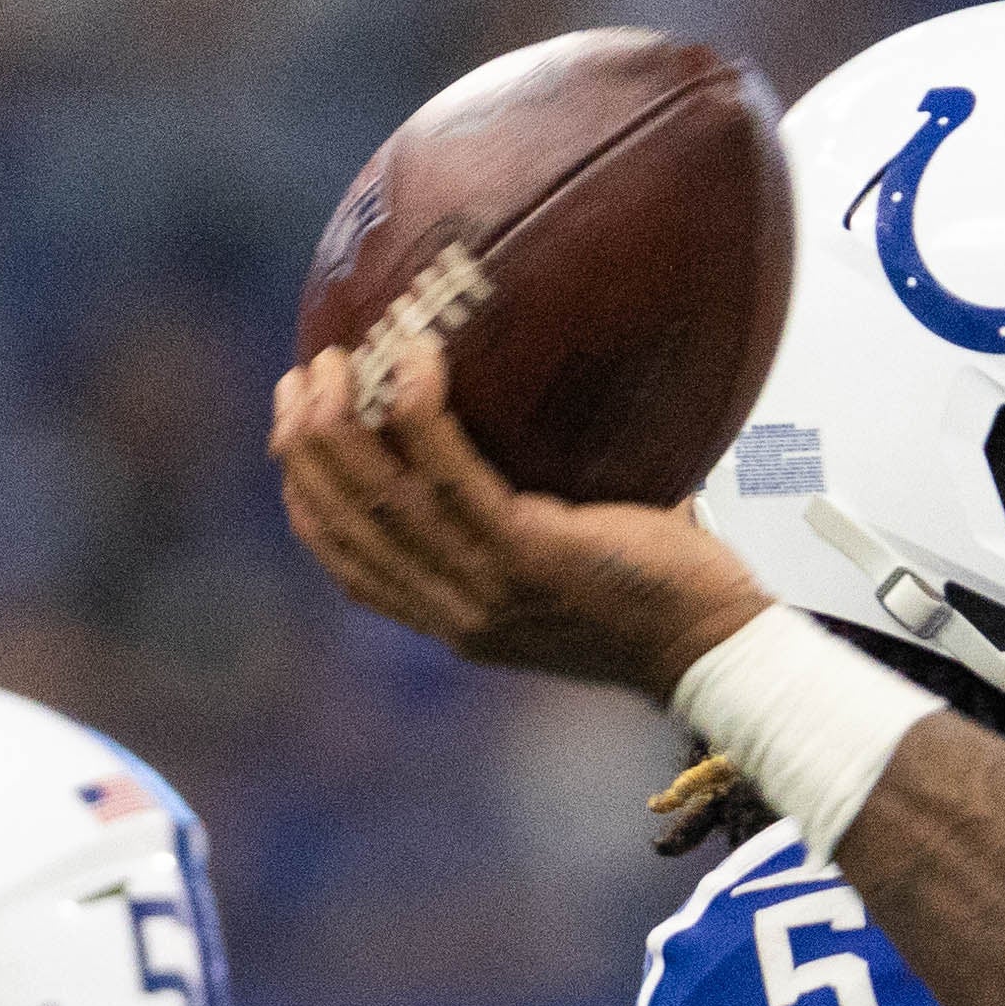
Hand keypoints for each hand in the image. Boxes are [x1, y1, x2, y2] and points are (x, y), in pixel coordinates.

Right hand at [270, 334, 766, 697]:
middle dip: (306, 444)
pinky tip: (412, 360)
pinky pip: (450, 476)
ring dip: (343, 421)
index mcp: (451, 614)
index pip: (346, 559)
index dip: (306, 492)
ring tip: (338, 358)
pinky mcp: (525, 556)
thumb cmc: (657, 590)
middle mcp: (453, 609)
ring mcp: (485, 586)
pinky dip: (420, 415)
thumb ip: (520, 513)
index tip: (292, 431)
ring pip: (378, 499)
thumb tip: (518, 415)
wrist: (712, 647)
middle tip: (303, 376)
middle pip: (342, 523)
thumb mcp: (562, 560)